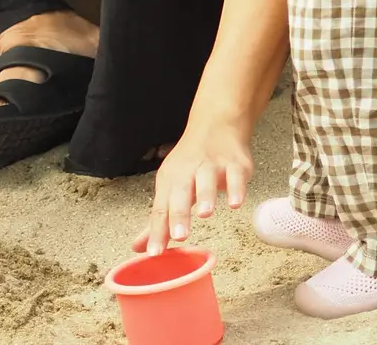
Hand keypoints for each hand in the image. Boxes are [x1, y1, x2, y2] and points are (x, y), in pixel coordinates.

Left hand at [132, 118, 253, 255]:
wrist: (216, 123)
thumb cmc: (191, 162)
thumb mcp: (171, 186)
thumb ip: (160, 219)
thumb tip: (140, 248)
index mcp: (170, 180)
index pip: (161, 208)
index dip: (157, 231)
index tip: (153, 253)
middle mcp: (189, 171)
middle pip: (181, 193)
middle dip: (179, 214)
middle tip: (178, 236)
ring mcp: (212, 165)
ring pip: (206, 180)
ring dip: (205, 196)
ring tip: (204, 214)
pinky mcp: (235, 164)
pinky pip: (235, 176)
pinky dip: (236, 188)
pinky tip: (235, 203)